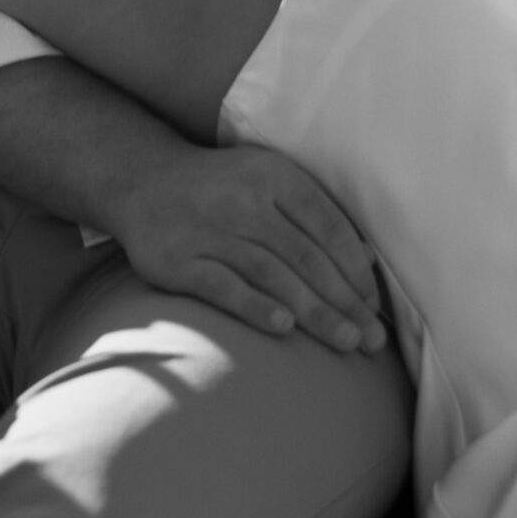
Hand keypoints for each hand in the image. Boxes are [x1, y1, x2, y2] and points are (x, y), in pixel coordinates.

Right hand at [108, 142, 387, 354]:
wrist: (143, 180)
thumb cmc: (222, 188)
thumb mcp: (270, 181)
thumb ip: (315, 215)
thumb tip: (366, 261)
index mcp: (275, 176)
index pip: (328, 227)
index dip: (355, 269)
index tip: (374, 305)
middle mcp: (246, 200)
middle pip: (306, 257)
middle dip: (344, 301)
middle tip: (371, 338)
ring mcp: (210, 229)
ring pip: (272, 274)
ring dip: (313, 311)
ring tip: (345, 340)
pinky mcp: (178, 259)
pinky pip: (222, 286)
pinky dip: (255, 306)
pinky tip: (284, 327)